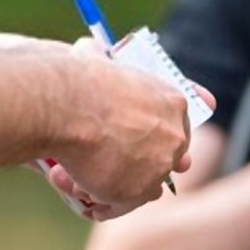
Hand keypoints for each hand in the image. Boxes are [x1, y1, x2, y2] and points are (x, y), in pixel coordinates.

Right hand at [50, 38, 215, 219]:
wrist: (70, 106)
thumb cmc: (80, 80)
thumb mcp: (99, 58)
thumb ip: (102, 57)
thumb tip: (88, 45)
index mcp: (174, 101)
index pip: (178, 125)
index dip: (156, 136)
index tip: (137, 142)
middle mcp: (176, 135)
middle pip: (167, 158)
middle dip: (140, 164)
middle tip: (107, 165)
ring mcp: (162, 165)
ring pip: (144, 185)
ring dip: (116, 186)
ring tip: (80, 178)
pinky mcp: (141, 190)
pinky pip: (123, 205)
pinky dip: (104, 204)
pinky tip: (82, 194)